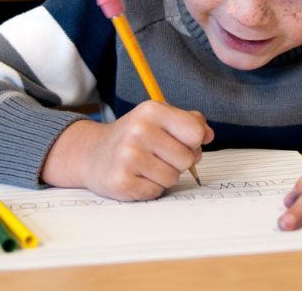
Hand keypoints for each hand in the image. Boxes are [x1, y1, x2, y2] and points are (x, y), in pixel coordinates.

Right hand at [42, 101, 213, 199]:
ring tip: (147, 166)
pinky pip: (156, 192)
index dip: (194, 142)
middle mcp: (139, 130)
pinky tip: (137, 176)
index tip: (182, 141)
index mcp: (152, 111)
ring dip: (165, 176)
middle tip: (160, 156)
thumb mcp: (159, 118)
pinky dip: (151, 188)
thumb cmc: (135, 136)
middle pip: (187, 159)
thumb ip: (189, 122)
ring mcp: (128, 157)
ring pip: (173, 178)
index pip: (195, 132)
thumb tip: (209, 135)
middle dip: (179, 162)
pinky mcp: (121, 182)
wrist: (92, 154)